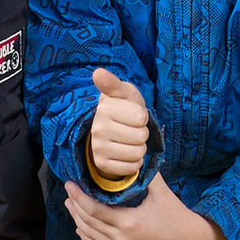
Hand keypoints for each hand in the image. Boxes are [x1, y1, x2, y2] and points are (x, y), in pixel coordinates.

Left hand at [63, 171, 223, 239]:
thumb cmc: (175, 214)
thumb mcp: (161, 191)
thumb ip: (145, 174)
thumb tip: (134, 156)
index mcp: (128, 222)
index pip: (94, 210)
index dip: (79, 197)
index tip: (70, 185)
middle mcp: (121, 239)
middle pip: (88, 223)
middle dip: (75, 206)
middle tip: (68, 192)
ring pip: (90, 236)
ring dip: (77, 221)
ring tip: (71, 206)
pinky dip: (86, 237)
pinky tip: (81, 229)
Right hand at [86, 66, 150, 182]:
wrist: (114, 130)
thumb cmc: (125, 107)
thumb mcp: (125, 92)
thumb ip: (114, 83)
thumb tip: (98, 72)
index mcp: (104, 108)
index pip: (141, 117)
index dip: (142, 116)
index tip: (133, 114)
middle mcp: (97, 129)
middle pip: (141, 136)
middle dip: (142, 133)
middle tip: (132, 128)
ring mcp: (98, 148)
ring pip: (137, 153)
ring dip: (140, 148)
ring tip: (130, 140)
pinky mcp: (102, 164)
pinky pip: (131, 167)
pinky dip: (134, 162)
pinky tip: (126, 153)